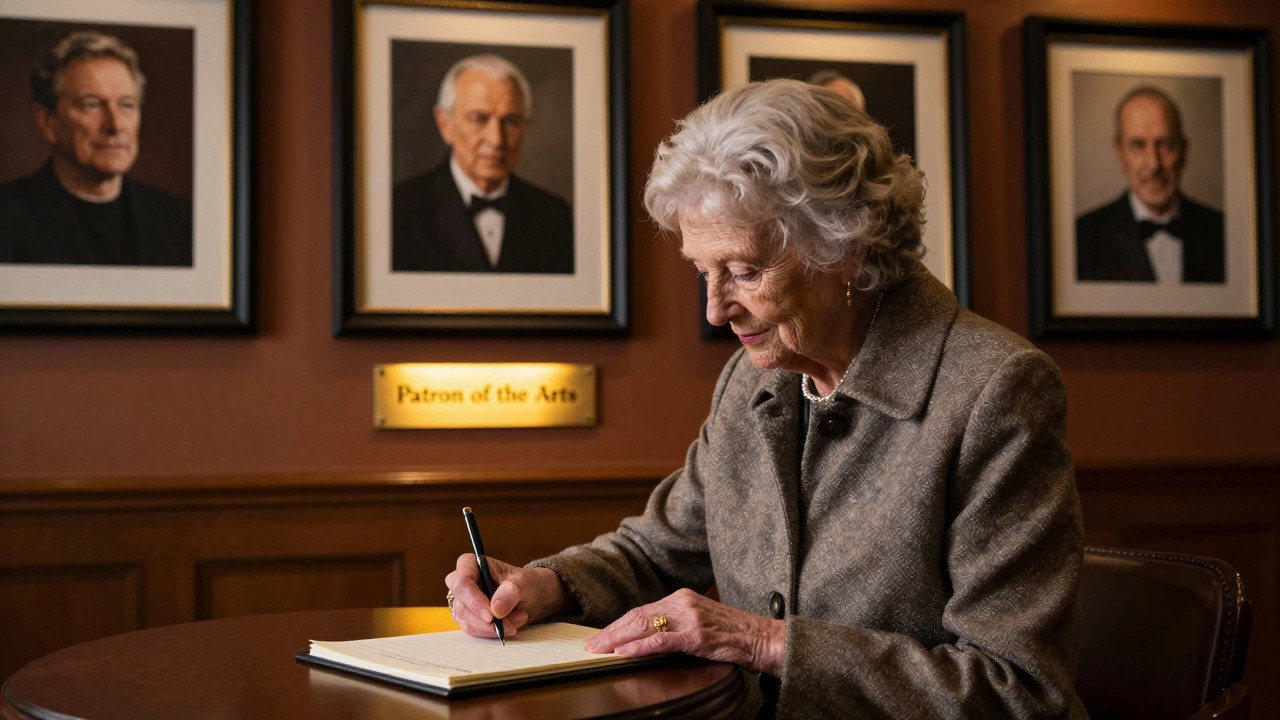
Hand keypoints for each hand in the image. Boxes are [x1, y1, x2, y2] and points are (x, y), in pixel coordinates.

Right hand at [445, 554, 574, 638]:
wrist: (533, 596)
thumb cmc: (526, 582)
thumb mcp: (525, 581)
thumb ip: (512, 590)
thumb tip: (496, 609)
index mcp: (472, 564)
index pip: (461, 582)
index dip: (473, 600)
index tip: (491, 615)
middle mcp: (463, 583)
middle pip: (461, 605)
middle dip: (486, 620)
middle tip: (510, 623)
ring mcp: (463, 601)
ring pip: (466, 621)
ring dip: (492, 627)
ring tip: (517, 620)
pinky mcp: (468, 617)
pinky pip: (473, 630)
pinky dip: (492, 632)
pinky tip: (510, 625)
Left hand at [583, 589, 784, 675]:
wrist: (762, 638)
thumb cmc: (733, 634)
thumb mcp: (699, 621)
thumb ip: (675, 624)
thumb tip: (645, 637)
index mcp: (681, 598)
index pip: (641, 610)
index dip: (617, 624)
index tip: (600, 636)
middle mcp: (682, 602)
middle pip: (637, 615)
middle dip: (610, 632)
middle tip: (590, 645)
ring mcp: (689, 617)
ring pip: (644, 625)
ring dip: (617, 639)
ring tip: (599, 649)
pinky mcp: (697, 635)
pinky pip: (661, 640)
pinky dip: (639, 646)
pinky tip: (625, 653)